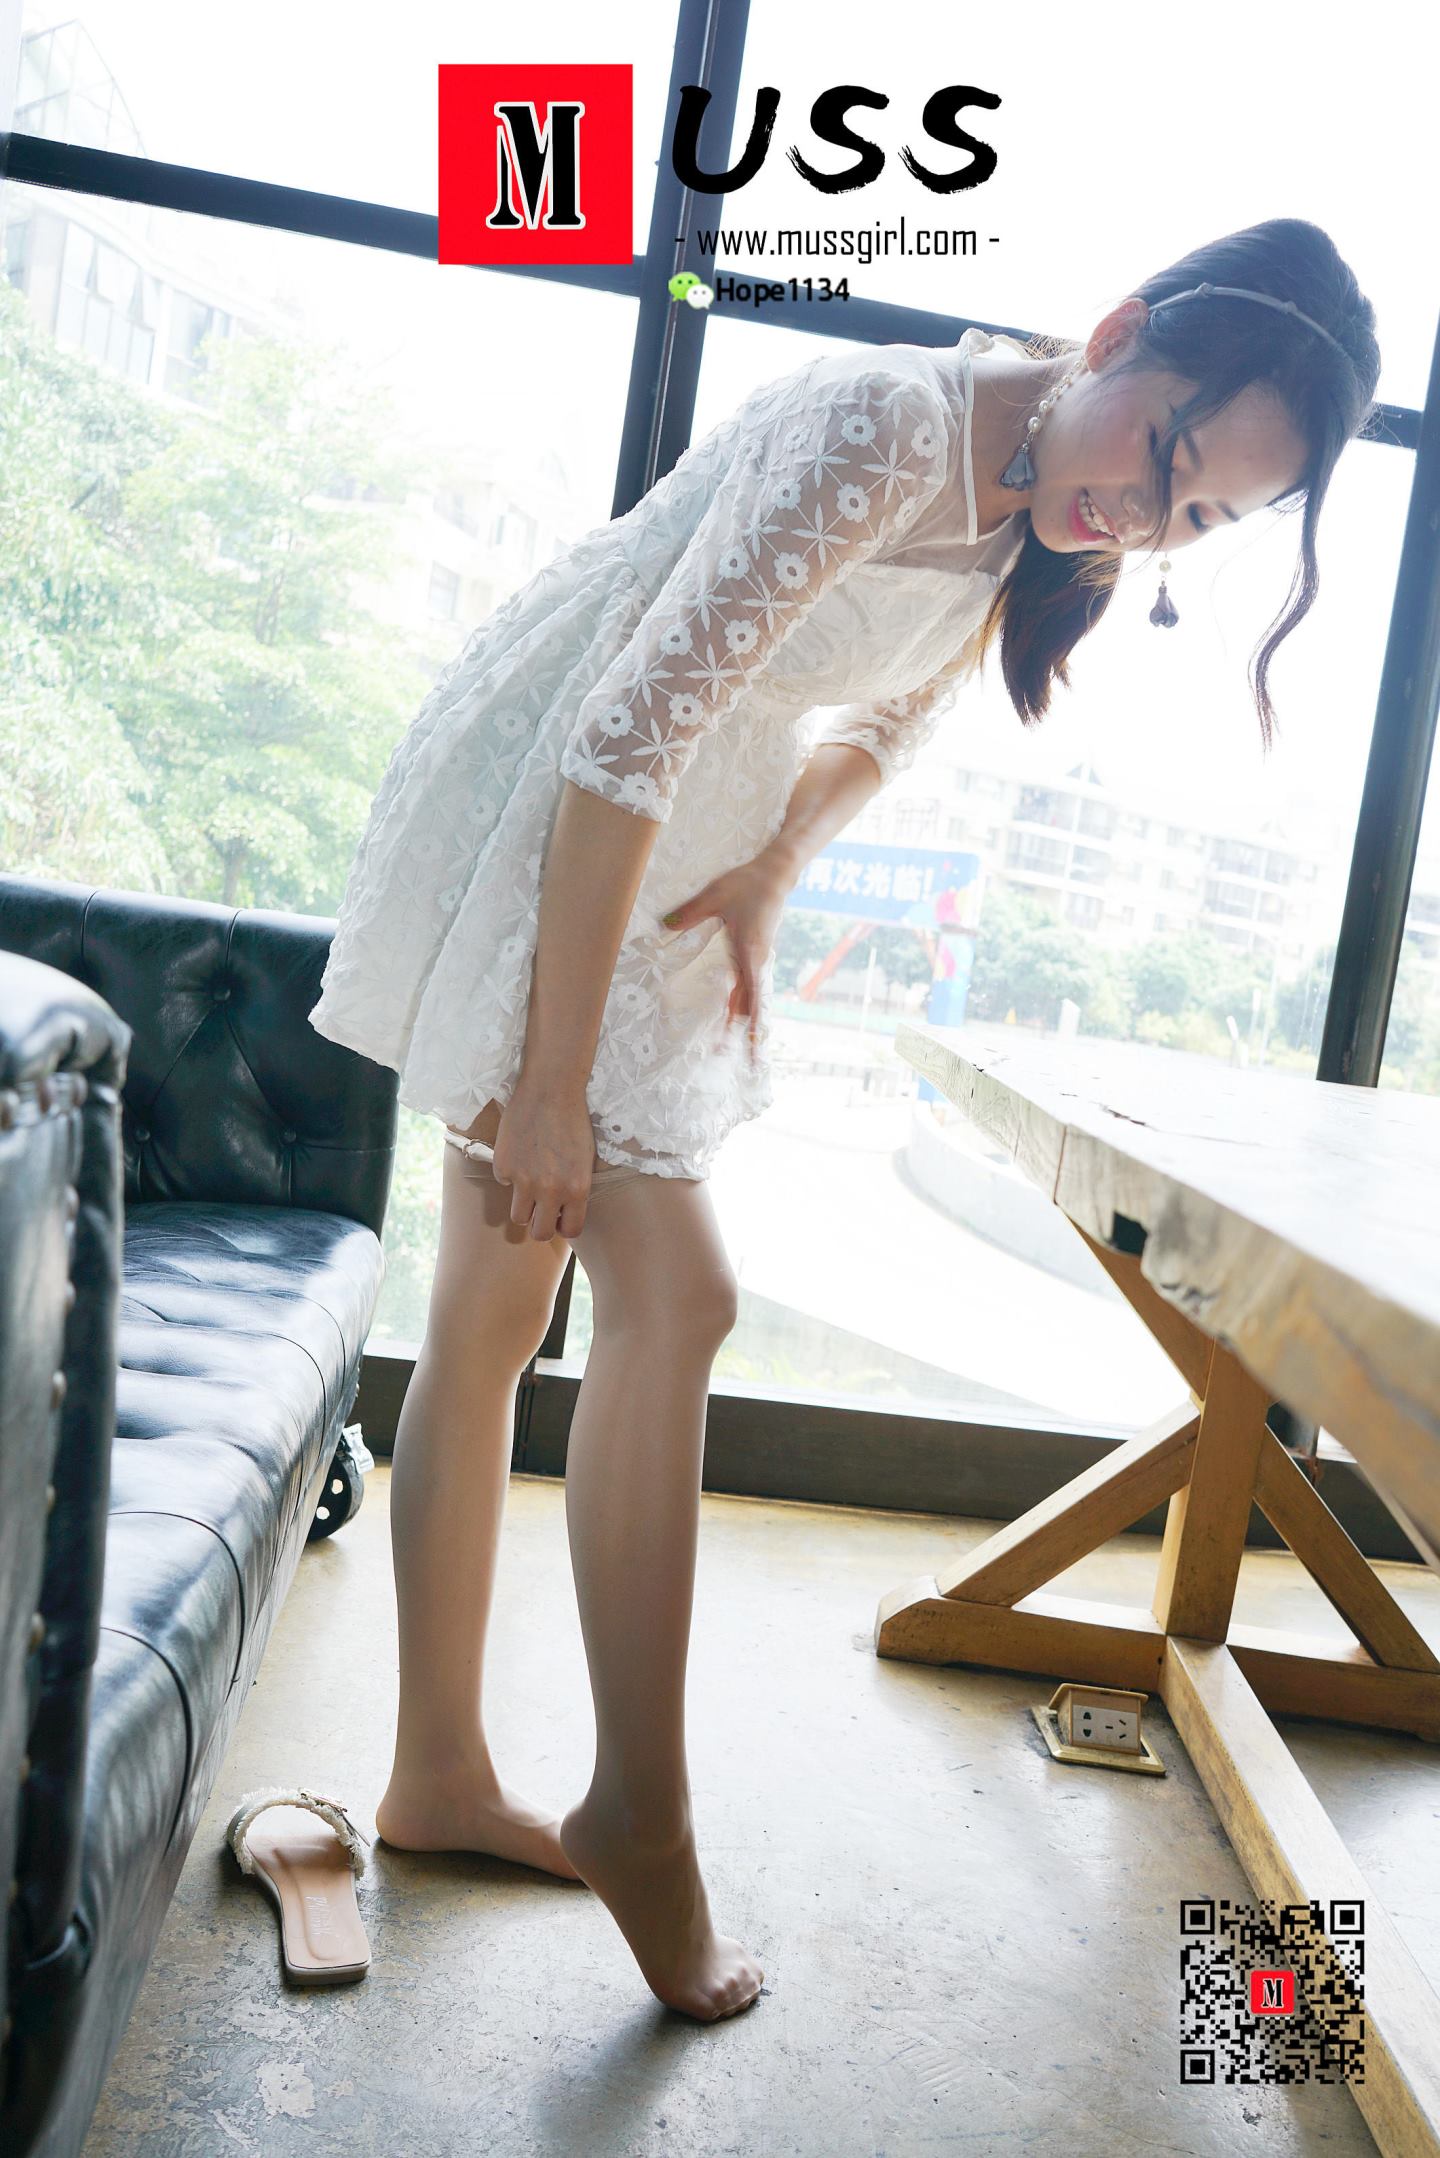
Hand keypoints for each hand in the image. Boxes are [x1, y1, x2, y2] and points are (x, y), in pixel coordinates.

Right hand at [490, 1077, 595, 1241]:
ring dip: (523, 1204)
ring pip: (518, 1215)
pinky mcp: (503, 1166)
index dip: (564, 1227)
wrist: (551, 1089)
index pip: (570, 1231)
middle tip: (540, 1212)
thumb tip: (563, 1213)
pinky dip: (510, 1172)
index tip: (560, 1219)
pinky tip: (520, 1150)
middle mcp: (550, 1190)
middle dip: (540, 1226)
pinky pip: (505, 1182)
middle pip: (539, 1233)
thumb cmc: (573, 1121)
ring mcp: (524, 1180)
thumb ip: (574, 1189)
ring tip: (529, 1182)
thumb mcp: (584, 1161)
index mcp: (577, 1189)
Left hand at [661, 854, 788, 1068]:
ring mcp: (757, 960)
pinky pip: (748, 986)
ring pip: (748, 997)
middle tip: (725, 1057)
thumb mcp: (715, 895)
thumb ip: (690, 913)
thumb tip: (664, 926)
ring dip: (739, 1021)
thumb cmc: (747, 883)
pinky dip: (741, 1005)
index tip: (747, 1047)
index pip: (750, 996)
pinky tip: (732, 1015)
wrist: (775, 873)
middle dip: (739, 1033)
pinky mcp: (755, 955)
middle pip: (748, 1005)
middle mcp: (756, 962)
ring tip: (727, 1045)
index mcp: (748, 952)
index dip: (747, 1024)